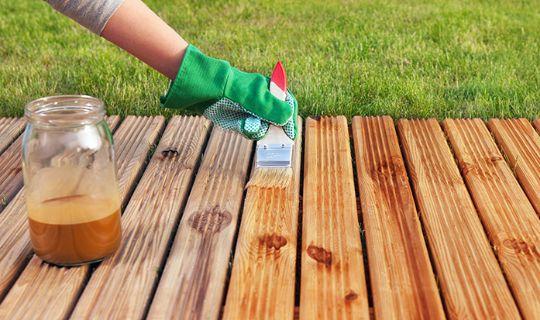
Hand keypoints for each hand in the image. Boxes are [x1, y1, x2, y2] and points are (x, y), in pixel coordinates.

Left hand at [160, 45, 297, 139]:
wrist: (200, 87)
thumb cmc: (227, 89)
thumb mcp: (251, 98)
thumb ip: (270, 107)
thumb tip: (288, 118)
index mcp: (269, 90)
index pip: (288, 105)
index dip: (290, 120)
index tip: (290, 136)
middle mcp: (262, 98)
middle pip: (275, 118)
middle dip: (270, 127)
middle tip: (259, 128)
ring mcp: (250, 107)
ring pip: (262, 125)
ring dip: (255, 129)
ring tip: (243, 124)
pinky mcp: (239, 115)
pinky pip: (249, 127)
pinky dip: (246, 129)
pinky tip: (238, 125)